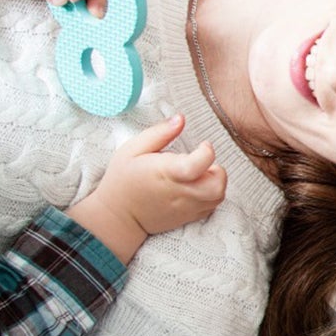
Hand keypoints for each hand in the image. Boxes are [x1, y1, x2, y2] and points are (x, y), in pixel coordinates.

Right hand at [68, 114, 226, 261]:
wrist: (118, 215)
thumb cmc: (124, 178)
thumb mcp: (133, 149)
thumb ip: (159, 133)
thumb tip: (180, 118)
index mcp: (167, 172)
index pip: (198, 164)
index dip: (207, 151)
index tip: (202, 145)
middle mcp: (180, 192)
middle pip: (216, 185)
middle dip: (217, 170)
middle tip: (203, 164)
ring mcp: (186, 207)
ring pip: (218, 196)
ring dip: (215, 182)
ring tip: (198, 175)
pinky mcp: (189, 217)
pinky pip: (212, 207)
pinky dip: (210, 195)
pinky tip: (195, 187)